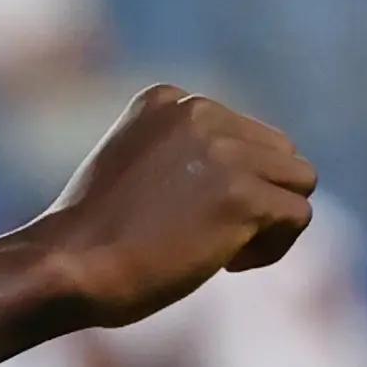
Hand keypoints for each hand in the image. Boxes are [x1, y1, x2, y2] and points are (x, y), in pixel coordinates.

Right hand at [35, 85, 318, 328]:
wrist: (67, 266)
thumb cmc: (89, 240)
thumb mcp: (136, 171)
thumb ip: (184, 158)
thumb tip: (253, 183)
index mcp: (168, 100)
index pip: (243, 132)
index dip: (229, 181)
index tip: (188, 216)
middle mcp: (200, 112)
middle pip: (279, 151)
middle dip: (259, 196)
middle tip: (212, 238)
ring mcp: (224, 151)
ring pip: (300, 179)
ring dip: (272, 220)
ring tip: (227, 252)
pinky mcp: (242, 194)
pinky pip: (297, 215)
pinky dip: (274, 247)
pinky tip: (228, 265)